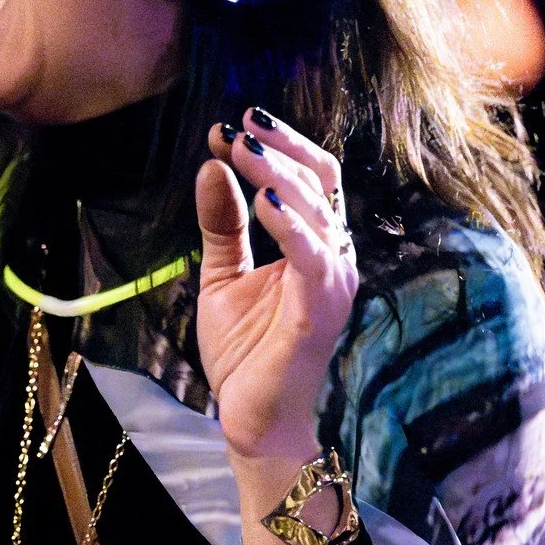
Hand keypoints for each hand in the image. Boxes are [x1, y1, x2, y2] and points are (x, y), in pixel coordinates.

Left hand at [195, 108, 359, 544]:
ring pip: (316, 210)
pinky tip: (262, 200)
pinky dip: (291, 224)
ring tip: (241, 149)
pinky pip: (312, 258)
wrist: (252, 419)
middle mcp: (335, 259)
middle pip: (319, 182)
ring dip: (277, 174)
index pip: (311, 178)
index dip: (275, 146)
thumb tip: (209, 166)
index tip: (228, 125)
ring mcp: (333, 284)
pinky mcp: (320, 312)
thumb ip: (222, 224)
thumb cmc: (247, 352)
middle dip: (277, 148)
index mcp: (316, 246)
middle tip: (236, 124)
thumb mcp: (223, 275)